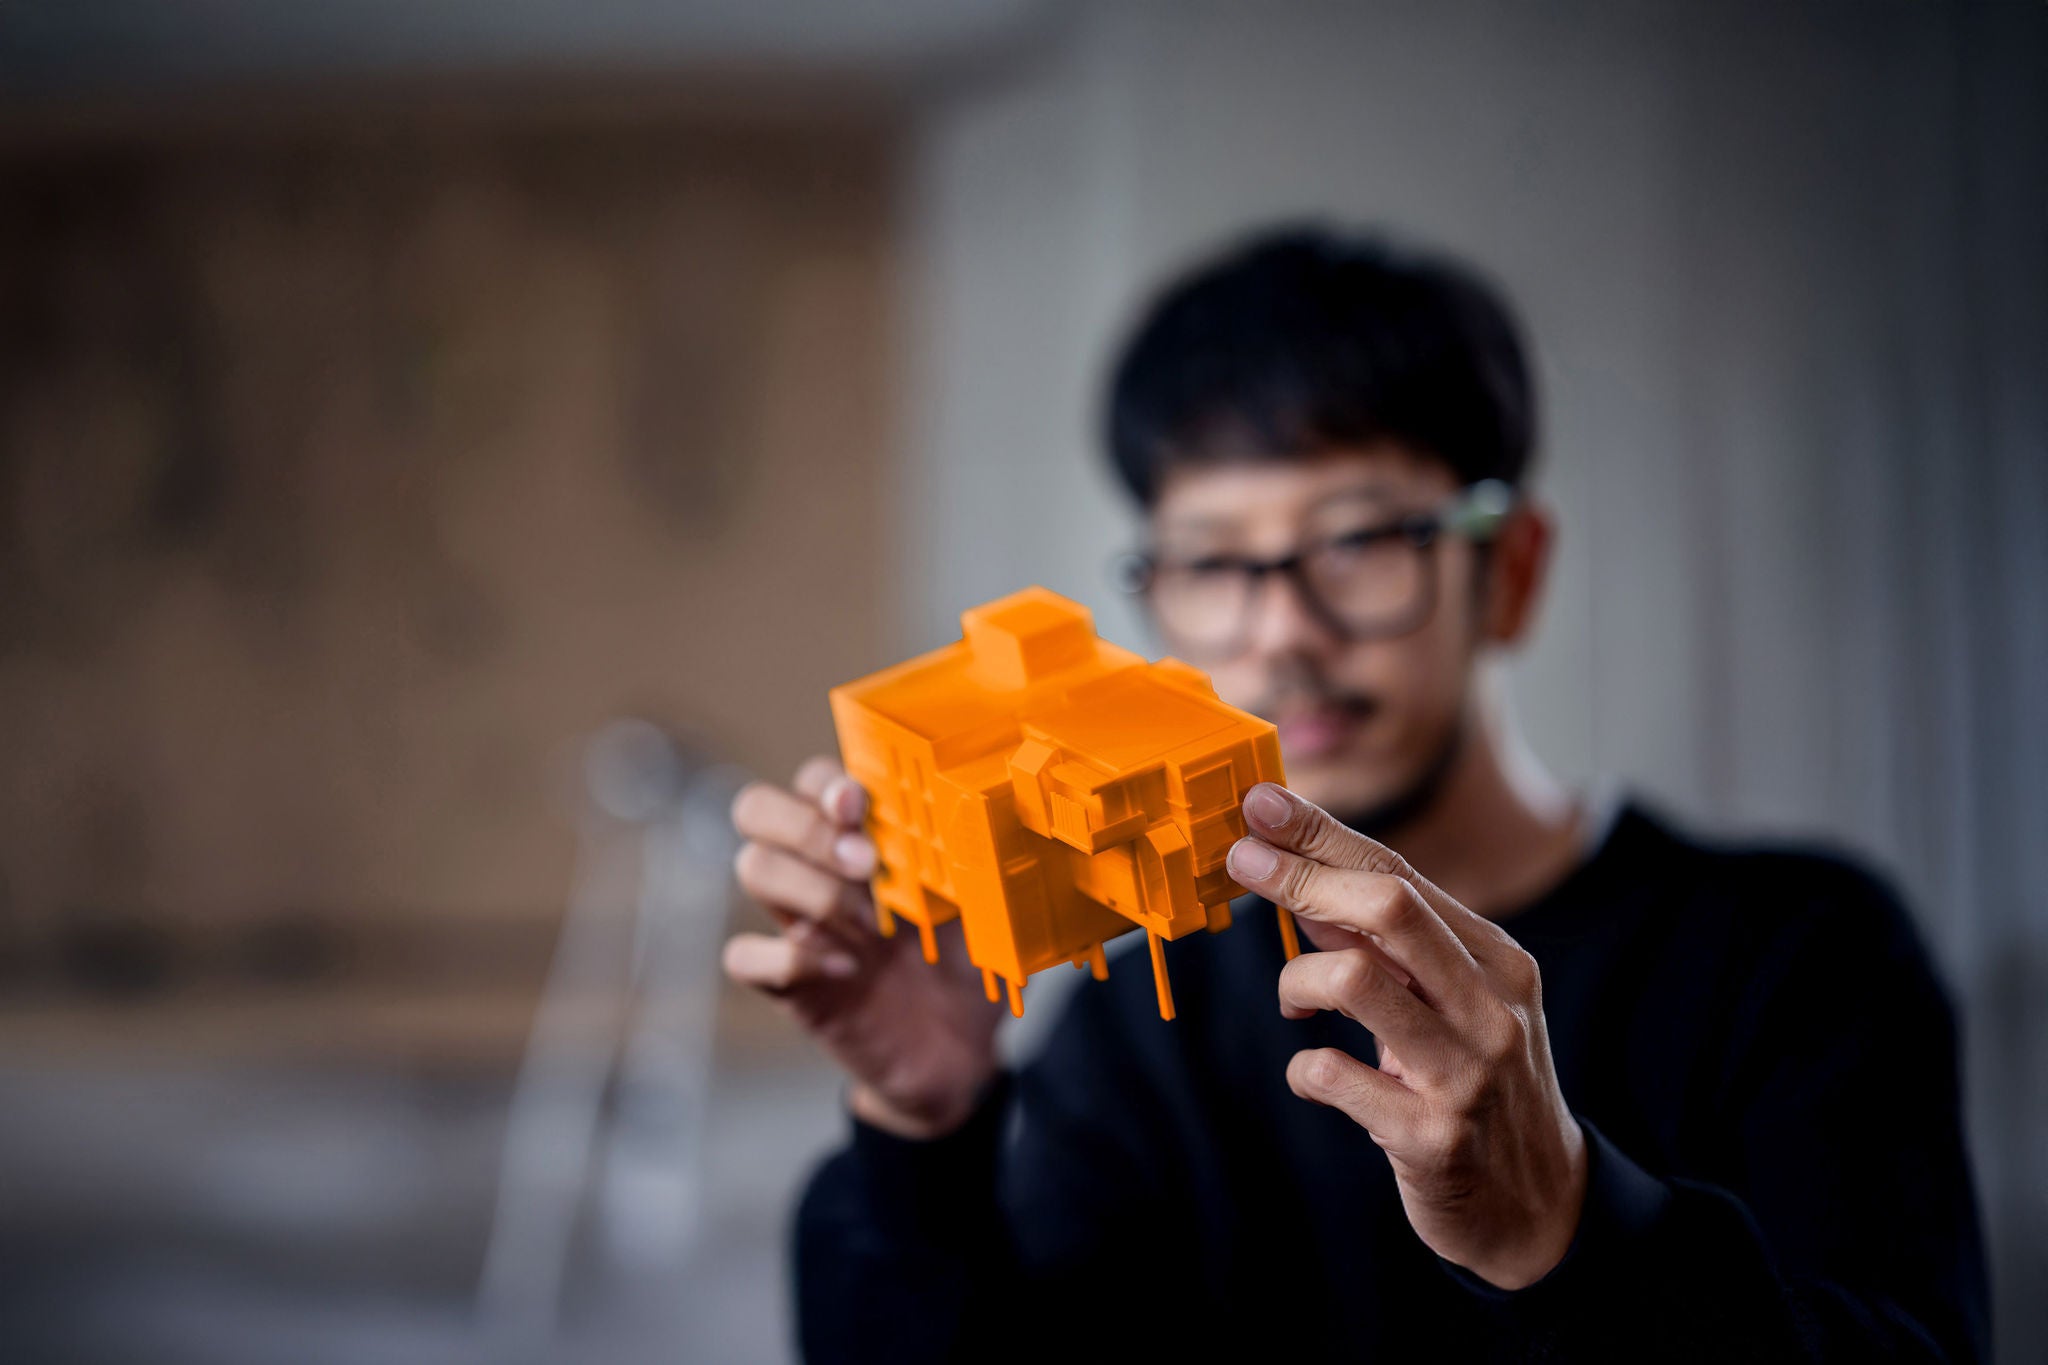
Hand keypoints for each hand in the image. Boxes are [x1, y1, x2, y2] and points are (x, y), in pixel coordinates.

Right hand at [725, 756, 1004, 1139]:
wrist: (955, 1052)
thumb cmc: (963, 965)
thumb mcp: (982, 907)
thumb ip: (976, 861)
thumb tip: (994, 820)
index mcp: (863, 839)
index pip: (815, 781)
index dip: (826, 783)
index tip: (860, 804)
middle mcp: (819, 871)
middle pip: (758, 808)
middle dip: (806, 826)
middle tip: (865, 865)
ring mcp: (799, 924)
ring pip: (751, 867)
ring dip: (809, 886)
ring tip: (867, 924)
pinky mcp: (789, 983)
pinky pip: (744, 956)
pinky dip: (789, 957)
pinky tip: (846, 968)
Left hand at [1225, 783, 1587, 1288]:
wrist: (1538, 1206)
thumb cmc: (1479, 1085)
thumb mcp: (1452, 1004)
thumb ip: (1388, 947)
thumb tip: (1305, 879)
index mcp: (1498, 962)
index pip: (1400, 875)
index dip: (1321, 835)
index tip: (1260, 803)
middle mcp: (1491, 1008)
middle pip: (1388, 908)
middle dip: (1301, 875)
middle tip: (1242, 862)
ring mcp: (1467, 1073)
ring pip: (1354, 981)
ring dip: (1298, 981)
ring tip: (1295, 1002)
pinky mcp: (1433, 1138)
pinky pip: (1335, 1075)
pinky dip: (1305, 1068)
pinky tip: (1314, 1075)